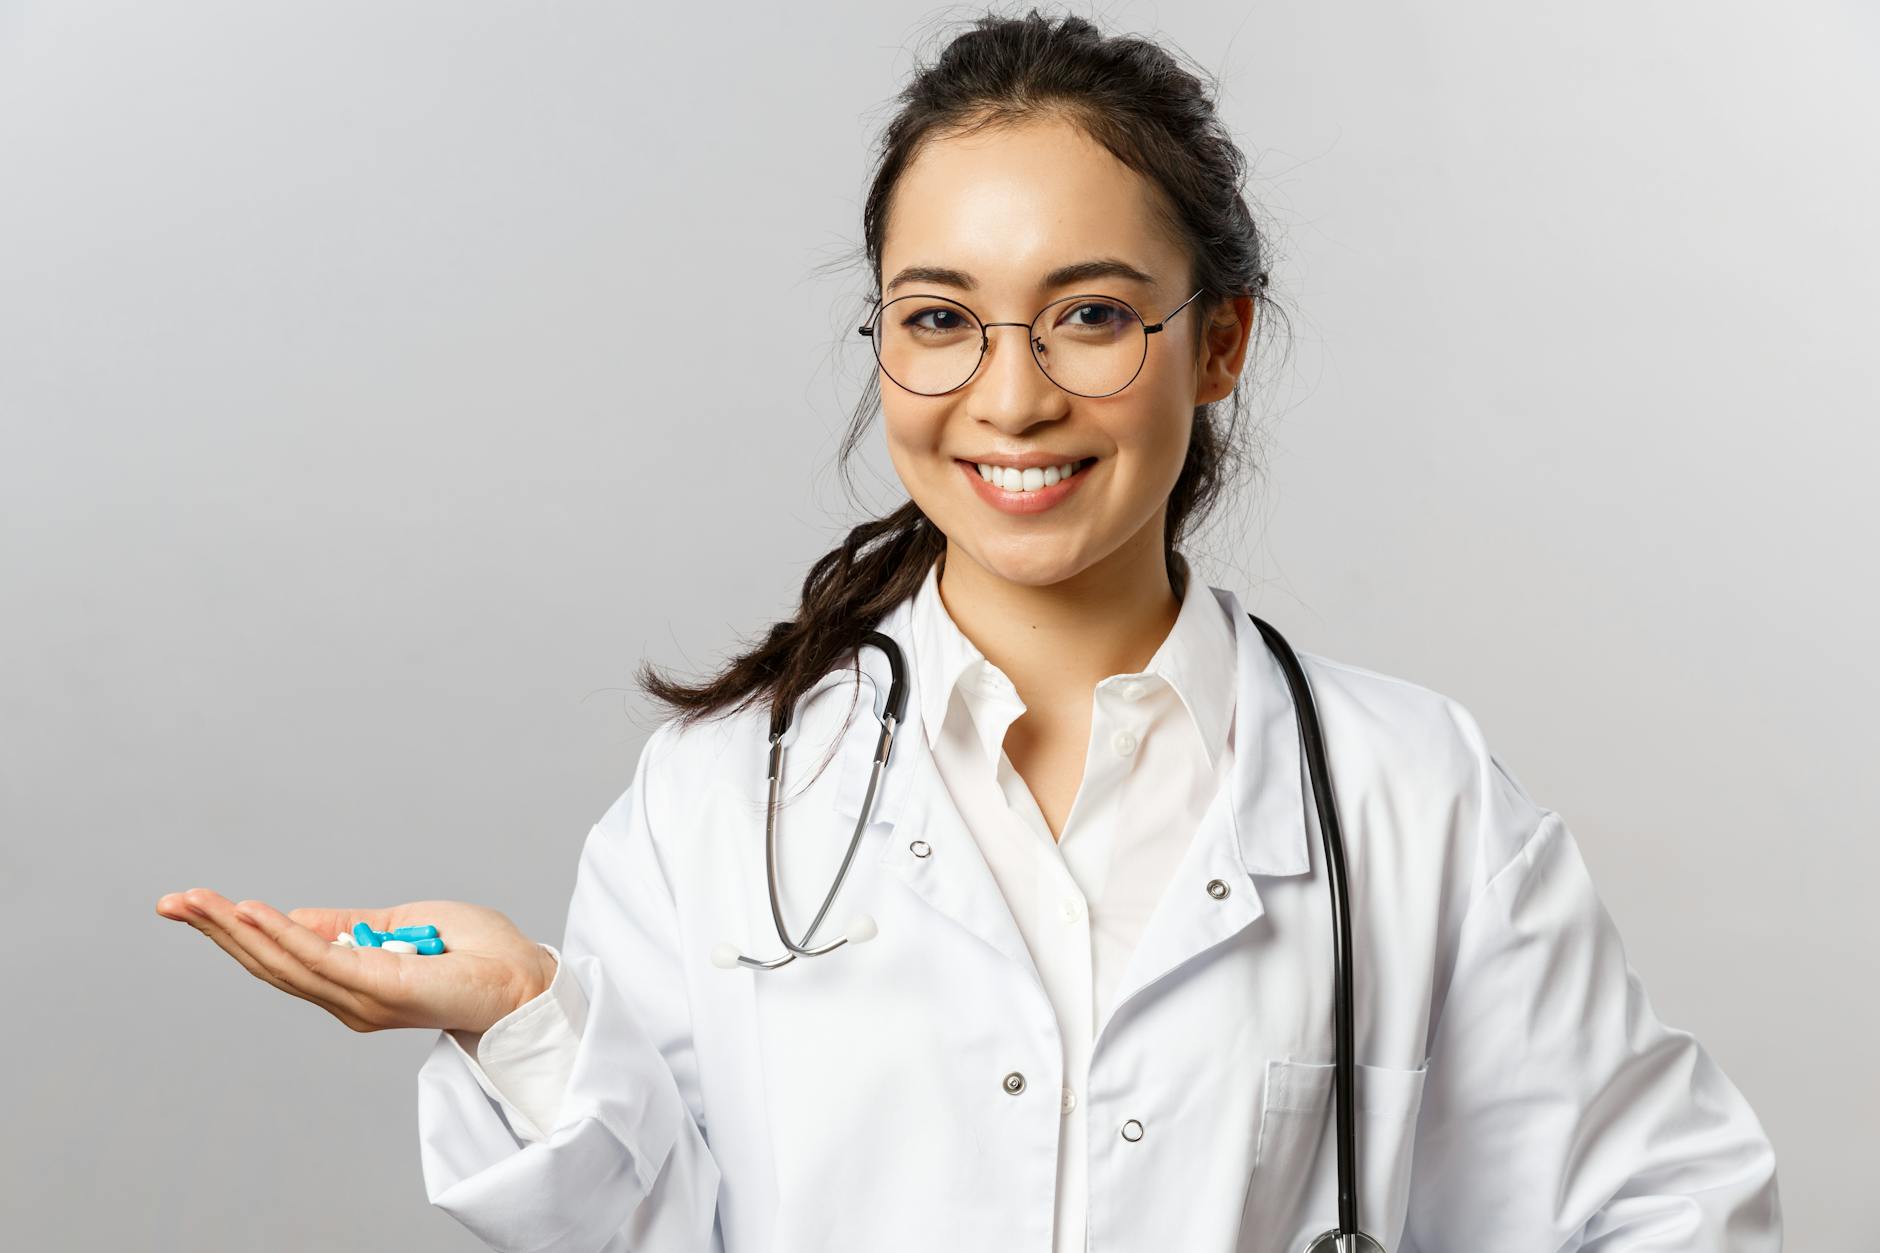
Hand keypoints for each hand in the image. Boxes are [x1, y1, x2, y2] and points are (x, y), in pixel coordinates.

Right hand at [156, 888, 558, 1034]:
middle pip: (266, 961)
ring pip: (282, 961)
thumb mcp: (399, 924)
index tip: (190, 903)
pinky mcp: (378, 988)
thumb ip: (346, 924)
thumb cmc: (473, 953)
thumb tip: (294, 916)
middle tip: (169, 902)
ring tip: (193, 901)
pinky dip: (282, 934)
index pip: (278, 956)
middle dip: (215, 929)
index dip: (233, 929)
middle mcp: (345, 997)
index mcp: (348, 981)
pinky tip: (249, 912)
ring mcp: (359, 996)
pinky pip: (319, 958)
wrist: (523, 979)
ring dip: (233, 928)